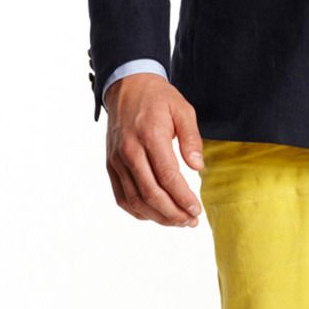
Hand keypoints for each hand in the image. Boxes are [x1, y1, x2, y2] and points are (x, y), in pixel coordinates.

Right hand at [103, 72, 204, 226]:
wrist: (126, 87)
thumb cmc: (158, 98)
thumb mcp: (183, 109)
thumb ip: (192, 138)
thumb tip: (198, 167)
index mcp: (150, 136)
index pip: (167, 177)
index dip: (183, 198)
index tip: (197, 210)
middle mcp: (129, 151)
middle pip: (151, 193)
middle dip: (173, 213)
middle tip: (191, 221)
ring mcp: (117, 160)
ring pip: (135, 200)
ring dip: (157, 216)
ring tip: (178, 221)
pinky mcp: (110, 165)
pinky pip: (121, 196)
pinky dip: (138, 211)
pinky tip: (155, 215)